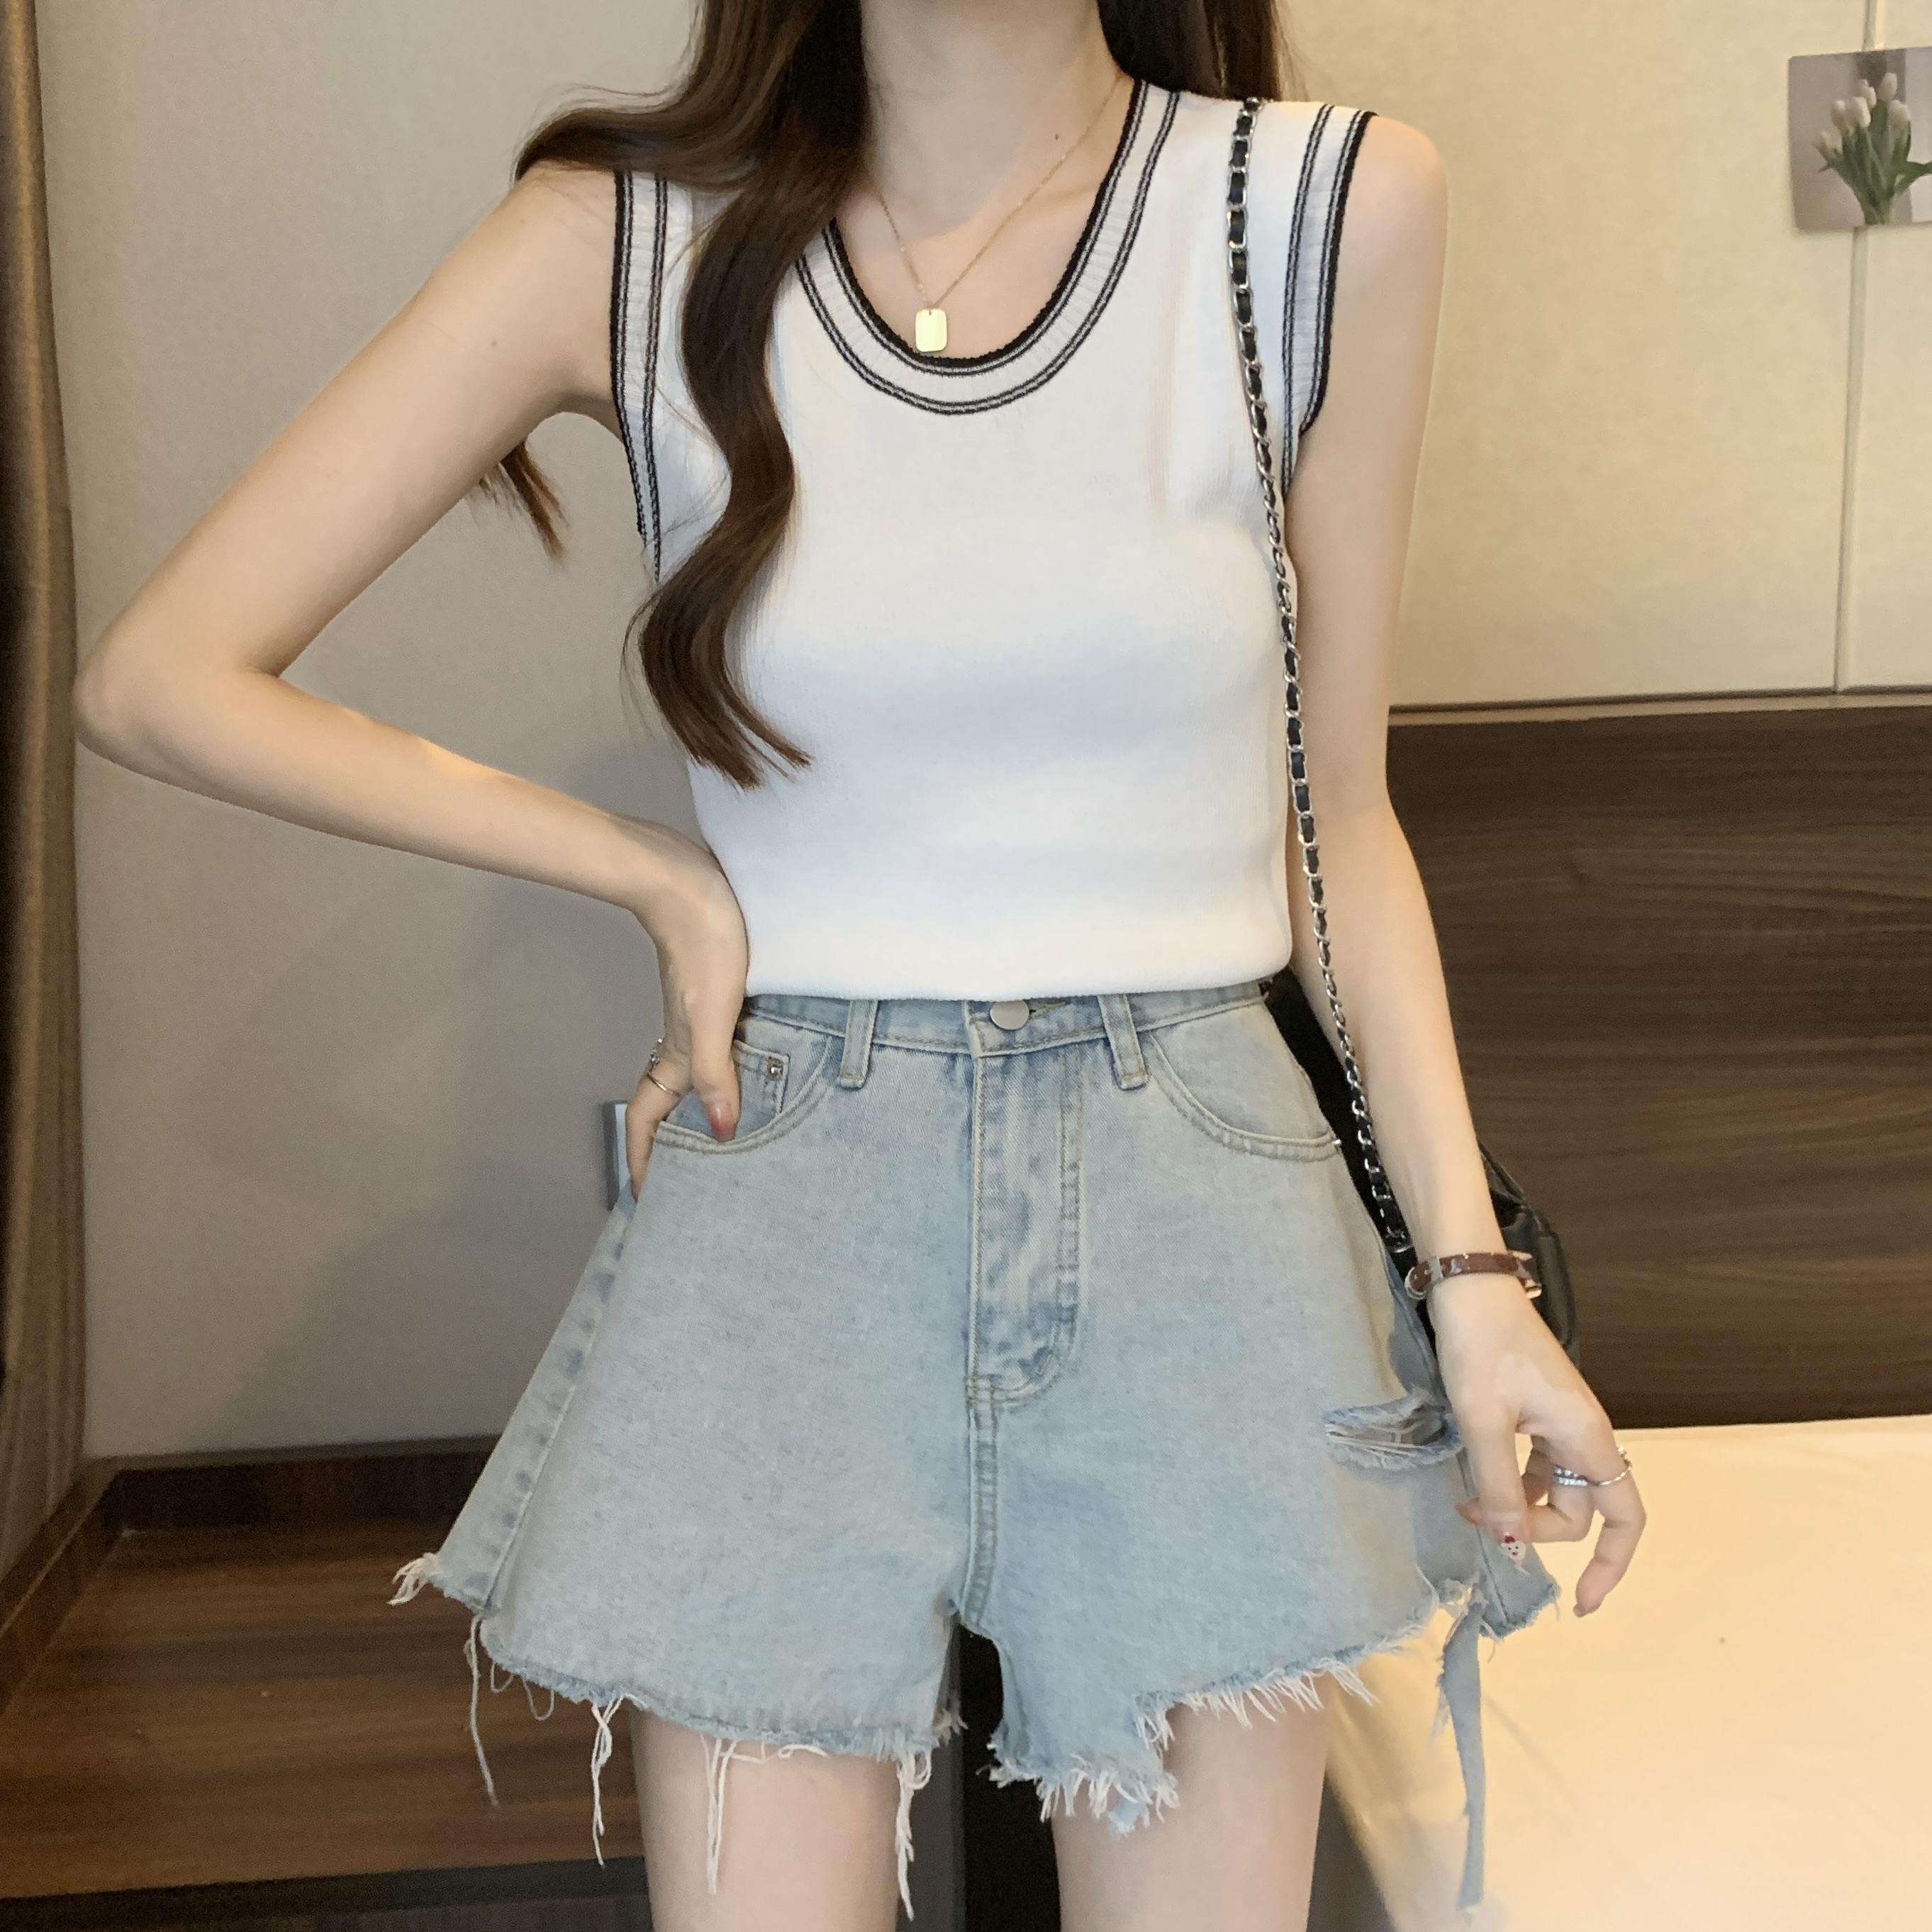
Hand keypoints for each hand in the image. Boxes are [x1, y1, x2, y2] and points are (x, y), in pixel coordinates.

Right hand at [618, 825, 748, 1198]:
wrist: (690, 880)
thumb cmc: (704, 940)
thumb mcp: (714, 1012)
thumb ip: (715, 1071)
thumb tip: (722, 1130)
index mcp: (679, 1052)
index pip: (649, 1117)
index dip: (643, 1158)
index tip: (645, 1197)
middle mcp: (685, 1040)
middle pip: (668, 1104)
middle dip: (671, 1145)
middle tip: (688, 1182)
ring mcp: (699, 1017)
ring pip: (694, 1076)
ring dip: (700, 1109)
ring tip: (723, 1140)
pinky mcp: (717, 992)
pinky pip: (718, 1047)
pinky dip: (725, 1072)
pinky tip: (754, 1072)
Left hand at [1428, 1274, 1645, 1616]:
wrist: (1470, 1285)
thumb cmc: (1482, 1347)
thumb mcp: (1485, 1422)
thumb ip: (1501, 1486)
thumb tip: (1512, 1544)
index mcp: (1587, 1439)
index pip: (1625, 1518)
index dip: (1612, 1565)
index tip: (1582, 1603)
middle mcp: (1584, 1435)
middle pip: (1578, 1509)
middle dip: (1532, 1527)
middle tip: (1476, 1515)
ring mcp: (1560, 1422)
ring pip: (1552, 1489)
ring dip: (1516, 1505)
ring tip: (1467, 1502)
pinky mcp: (1535, 1410)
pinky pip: (1534, 1463)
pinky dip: (1508, 1479)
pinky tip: (1475, 1476)